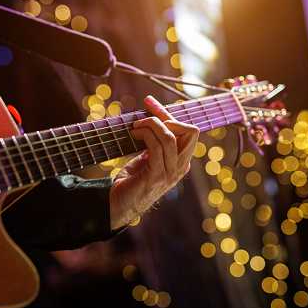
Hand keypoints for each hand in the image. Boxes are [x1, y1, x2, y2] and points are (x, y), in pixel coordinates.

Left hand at [109, 96, 198, 228]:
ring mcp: (170, 174)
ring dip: (151, 125)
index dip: (168, 113)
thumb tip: (153, 120)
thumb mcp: (147, 159)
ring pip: (171, 137)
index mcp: (181, 162)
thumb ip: (156, 144)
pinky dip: (145, 135)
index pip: (187, 131)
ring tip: (135, 127)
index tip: (148, 101)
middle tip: (145, 117)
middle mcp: (180, 168)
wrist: (116, 206)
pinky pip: (157, 147)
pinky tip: (135, 134)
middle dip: (166, 116)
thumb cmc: (130, 182)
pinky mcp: (157, 177)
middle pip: (191, 132)